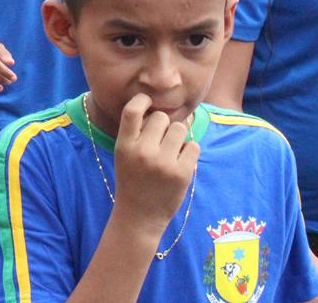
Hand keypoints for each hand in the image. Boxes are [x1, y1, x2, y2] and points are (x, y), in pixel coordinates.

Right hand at [112, 94, 198, 235]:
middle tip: (160, 141)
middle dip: (163, 125)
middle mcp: (143, 152)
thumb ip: (136, 133)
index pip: (132, 111)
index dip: (142, 101)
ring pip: (180, 128)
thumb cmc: (132, 181)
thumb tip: (160, 107)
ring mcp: (163, 163)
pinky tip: (180, 162)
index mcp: (124, 146)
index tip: (148, 103)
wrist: (139, 216)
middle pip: (161, 118)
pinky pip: (193, 145)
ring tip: (171, 151)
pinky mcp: (182, 173)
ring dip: (178, 136)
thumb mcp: (124, 155)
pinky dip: (189, 151)